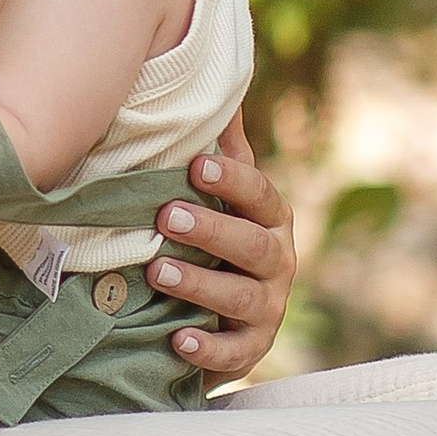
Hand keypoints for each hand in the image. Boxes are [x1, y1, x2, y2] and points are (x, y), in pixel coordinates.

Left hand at [144, 116, 294, 380]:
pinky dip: (209, 349)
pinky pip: (236, 354)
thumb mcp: (214, 194)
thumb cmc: (209, 236)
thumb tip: (206, 81)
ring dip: (202, 284)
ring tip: (158, 271)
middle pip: (254, 245)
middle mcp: (277, 261)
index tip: (194, 165)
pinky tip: (177, 341)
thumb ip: (214, 148)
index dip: (230, 178)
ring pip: (244, 298)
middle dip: (212, 229)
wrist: (215, 313)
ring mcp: (268, 308)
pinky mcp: (251, 350)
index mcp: (268, 217)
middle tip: (166, 215)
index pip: (258, 193)